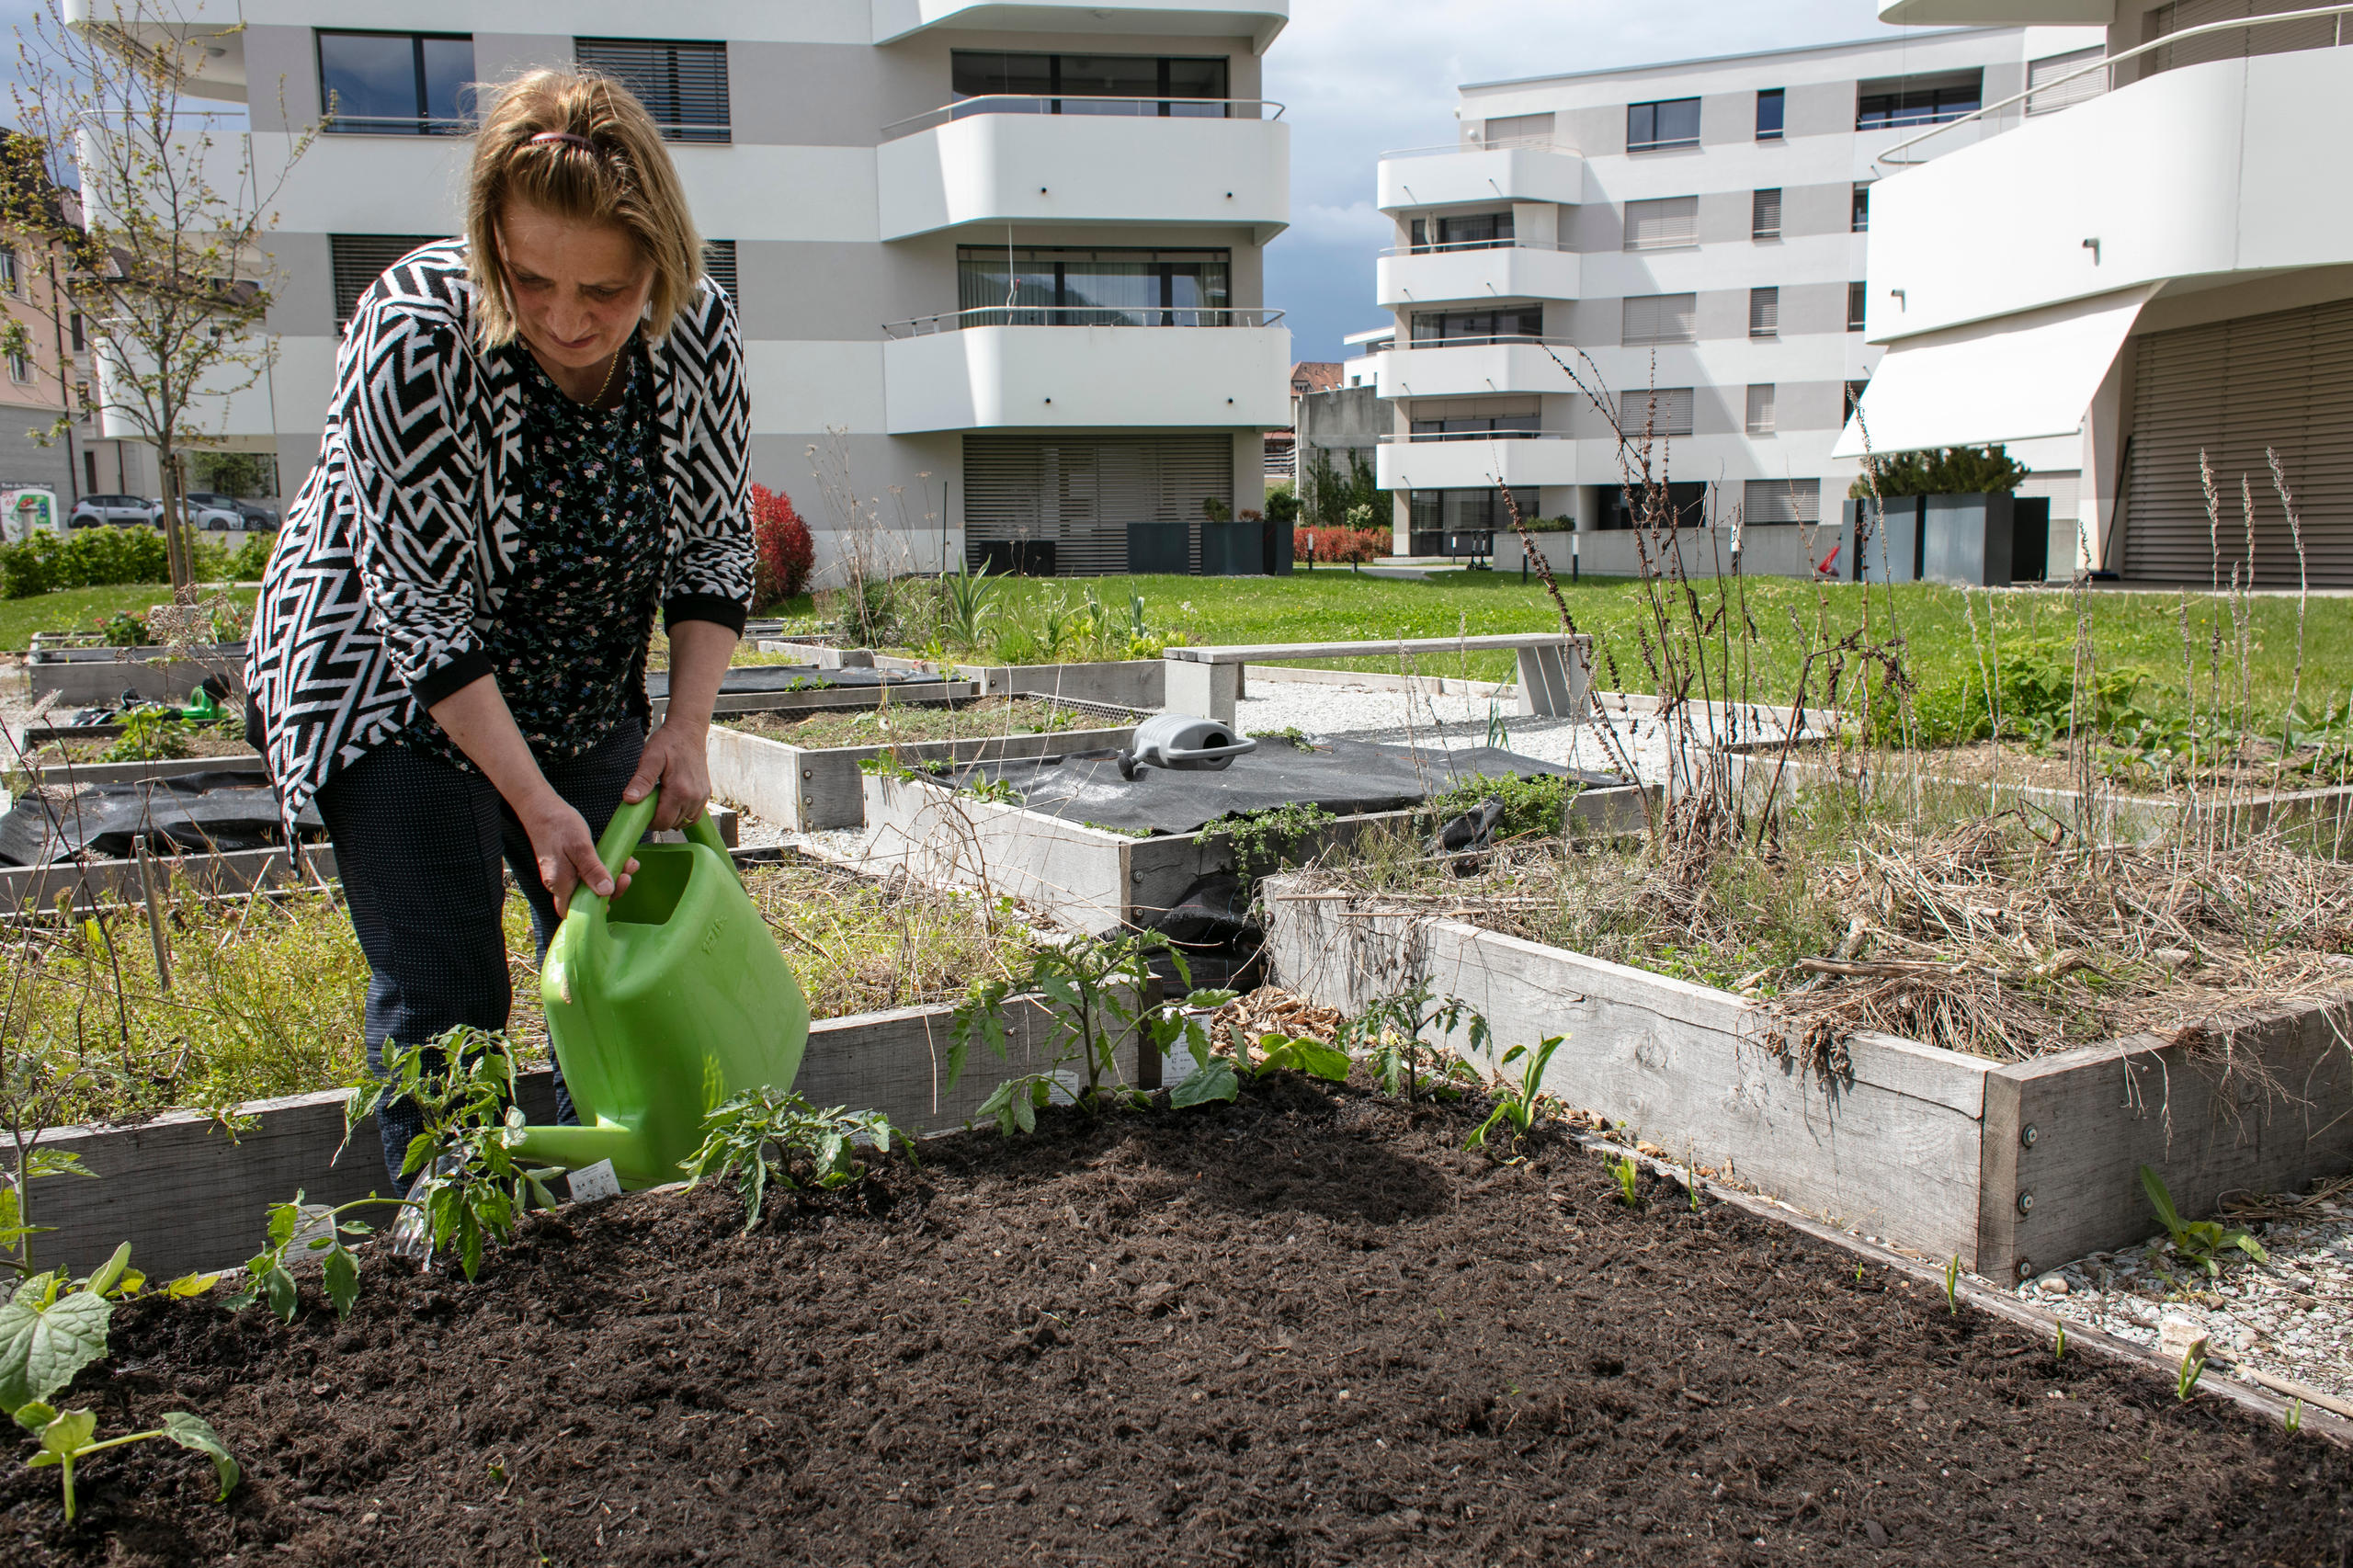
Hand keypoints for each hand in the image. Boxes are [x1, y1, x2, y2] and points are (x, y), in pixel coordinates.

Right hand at [520, 790, 636, 917]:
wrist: (541, 807)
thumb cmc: (558, 824)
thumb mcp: (580, 846)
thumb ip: (592, 870)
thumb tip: (606, 892)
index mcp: (559, 883)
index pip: (572, 912)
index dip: (591, 913)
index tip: (611, 901)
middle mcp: (559, 882)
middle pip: (586, 899)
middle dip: (611, 891)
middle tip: (626, 876)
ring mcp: (563, 873)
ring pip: (589, 885)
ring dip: (611, 877)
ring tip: (628, 864)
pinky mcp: (568, 864)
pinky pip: (588, 873)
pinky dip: (604, 868)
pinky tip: (618, 859)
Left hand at [623, 717, 710, 831]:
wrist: (688, 731)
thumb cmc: (668, 742)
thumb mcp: (650, 758)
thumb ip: (641, 781)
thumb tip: (630, 799)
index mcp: (680, 790)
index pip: (663, 821)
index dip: (648, 821)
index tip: (641, 810)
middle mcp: (694, 797)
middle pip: (672, 823)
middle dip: (658, 818)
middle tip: (649, 801)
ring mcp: (702, 797)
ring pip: (683, 822)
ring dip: (670, 817)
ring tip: (661, 799)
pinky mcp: (705, 794)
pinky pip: (694, 816)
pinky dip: (682, 815)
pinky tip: (673, 804)